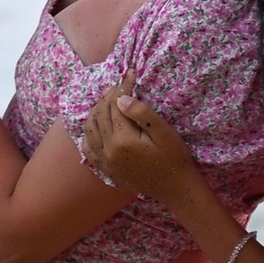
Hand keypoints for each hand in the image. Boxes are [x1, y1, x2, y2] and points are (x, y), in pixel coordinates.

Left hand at [78, 79, 199, 206]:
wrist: (175, 188)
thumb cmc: (174, 158)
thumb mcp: (164, 133)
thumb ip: (142, 113)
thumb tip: (121, 99)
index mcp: (123, 140)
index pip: (115, 106)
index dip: (122, 87)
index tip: (129, 75)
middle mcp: (108, 151)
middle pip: (99, 115)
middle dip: (107, 97)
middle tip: (119, 86)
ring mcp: (105, 162)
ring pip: (89, 129)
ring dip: (96, 111)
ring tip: (108, 102)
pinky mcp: (106, 169)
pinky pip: (88, 149)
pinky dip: (89, 134)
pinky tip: (98, 126)